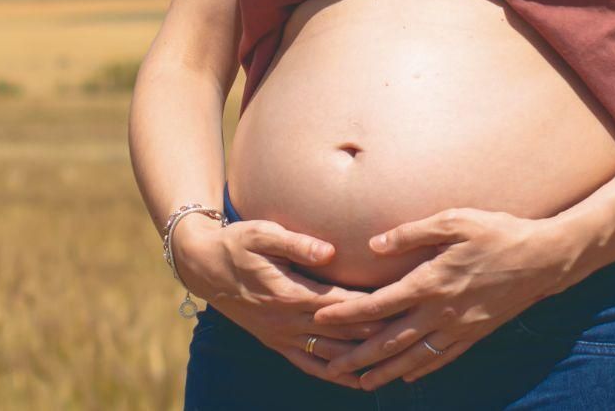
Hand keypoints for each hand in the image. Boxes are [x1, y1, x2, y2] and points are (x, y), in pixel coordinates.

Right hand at [172, 213, 398, 389]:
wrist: (203, 267)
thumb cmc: (236, 244)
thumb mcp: (262, 234)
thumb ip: (297, 242)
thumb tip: (330, 251)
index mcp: (290, 293)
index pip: (341, 304)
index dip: (372, 306)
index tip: (401, 305)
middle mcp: (288, 320)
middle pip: (342, 332)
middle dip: (376, 334)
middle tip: (411, 334)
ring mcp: (282, 336)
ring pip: (330, 354)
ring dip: (361, 359)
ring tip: (395, 363)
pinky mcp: (277, 342)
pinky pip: (309, 365)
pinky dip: (334, 375)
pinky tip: (356, 381)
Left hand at [305, 206, 577, 388]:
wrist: (544, 259)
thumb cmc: (498, 232)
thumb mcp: (455, 220)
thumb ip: (412, 233)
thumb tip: (375, 244)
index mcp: (431, 282)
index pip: (379, 304)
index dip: (348, 312)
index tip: (322, 317)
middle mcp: (441, 312)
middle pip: (391, 340)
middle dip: (358, 356)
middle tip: (331, 368)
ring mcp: (459, 327)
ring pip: (414, 357)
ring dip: (385, 371)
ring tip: (362, 382)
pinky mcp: (476, 334)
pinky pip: (442, 358)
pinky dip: (421, 369)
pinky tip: (408, 376)